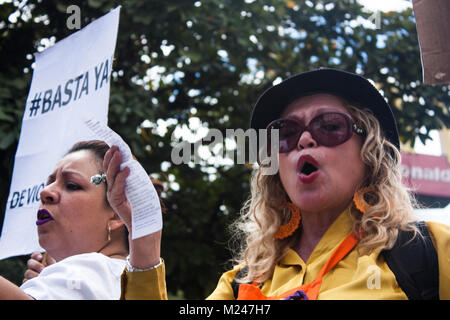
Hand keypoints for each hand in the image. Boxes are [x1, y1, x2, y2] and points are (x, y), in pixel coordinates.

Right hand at [22, 252, 54, 282]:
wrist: (55, 287)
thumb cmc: (55, 275)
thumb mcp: (54, 267)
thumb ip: (50, 260)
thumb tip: (46, 252)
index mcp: (41, 262)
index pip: (35, 255)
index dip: (36, 255)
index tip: (40, 258)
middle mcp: (34, 268)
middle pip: (30, 262)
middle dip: (36, 265)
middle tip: (42, 270)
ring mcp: (30, 276)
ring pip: (27, 272)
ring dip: (34, 275)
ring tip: (41, 278)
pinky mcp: (28, 284)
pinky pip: (26, 281)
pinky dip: (31, 282)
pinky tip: (37, 284)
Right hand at [103, 145, 161, 268]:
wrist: (146, 224)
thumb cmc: (145, 204)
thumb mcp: (141, 184)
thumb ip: (134, 173)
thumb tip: (131, 159)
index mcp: (118, 183)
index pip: (112, 166)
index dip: (111, 155)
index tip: (113, 142)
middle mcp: (113, 188)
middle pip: (108, 169)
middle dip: (111, 156)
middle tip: (115, 145)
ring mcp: (113, 196)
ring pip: (111, 177)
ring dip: (115, 164)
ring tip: (119, 153)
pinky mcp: (117, 203)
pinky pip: (118, 189)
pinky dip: (122, 178)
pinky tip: (127, 170)